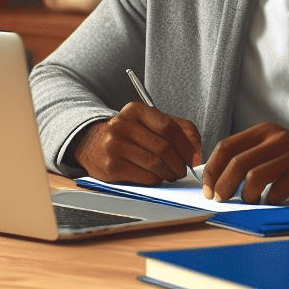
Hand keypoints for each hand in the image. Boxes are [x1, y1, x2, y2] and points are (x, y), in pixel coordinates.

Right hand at [71, 101, 201, 184]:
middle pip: (163, 147)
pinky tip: (158, 177)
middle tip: (184, 170)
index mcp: (135, 110)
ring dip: (170, 173)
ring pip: (154, 163)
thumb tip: (197, 152)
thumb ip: (177, 128)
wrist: (91, 143)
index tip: (195, 157)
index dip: (187, 145)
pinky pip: (143, 176)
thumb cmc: (129, 133)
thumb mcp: (149, 122)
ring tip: (173, 174)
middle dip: (180, 162)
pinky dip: (156, 179)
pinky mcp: (110, 167)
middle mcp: (122, 125)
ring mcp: (114, 146)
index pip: (169, 126)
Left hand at [201, 122, 288, 204]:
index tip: (208, 189)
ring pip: (253, 177)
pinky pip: (276, 191)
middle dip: (223, 186)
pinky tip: (275, 201)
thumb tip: (215, 180)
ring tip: (251, 202)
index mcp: (265, 131)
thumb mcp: (275, 154)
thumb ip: (250, 159)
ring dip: (246, 196)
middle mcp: (277, 137)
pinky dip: (270, 201)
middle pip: (236, 162)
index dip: (212, 170)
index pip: (226, 146)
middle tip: (221, 201)